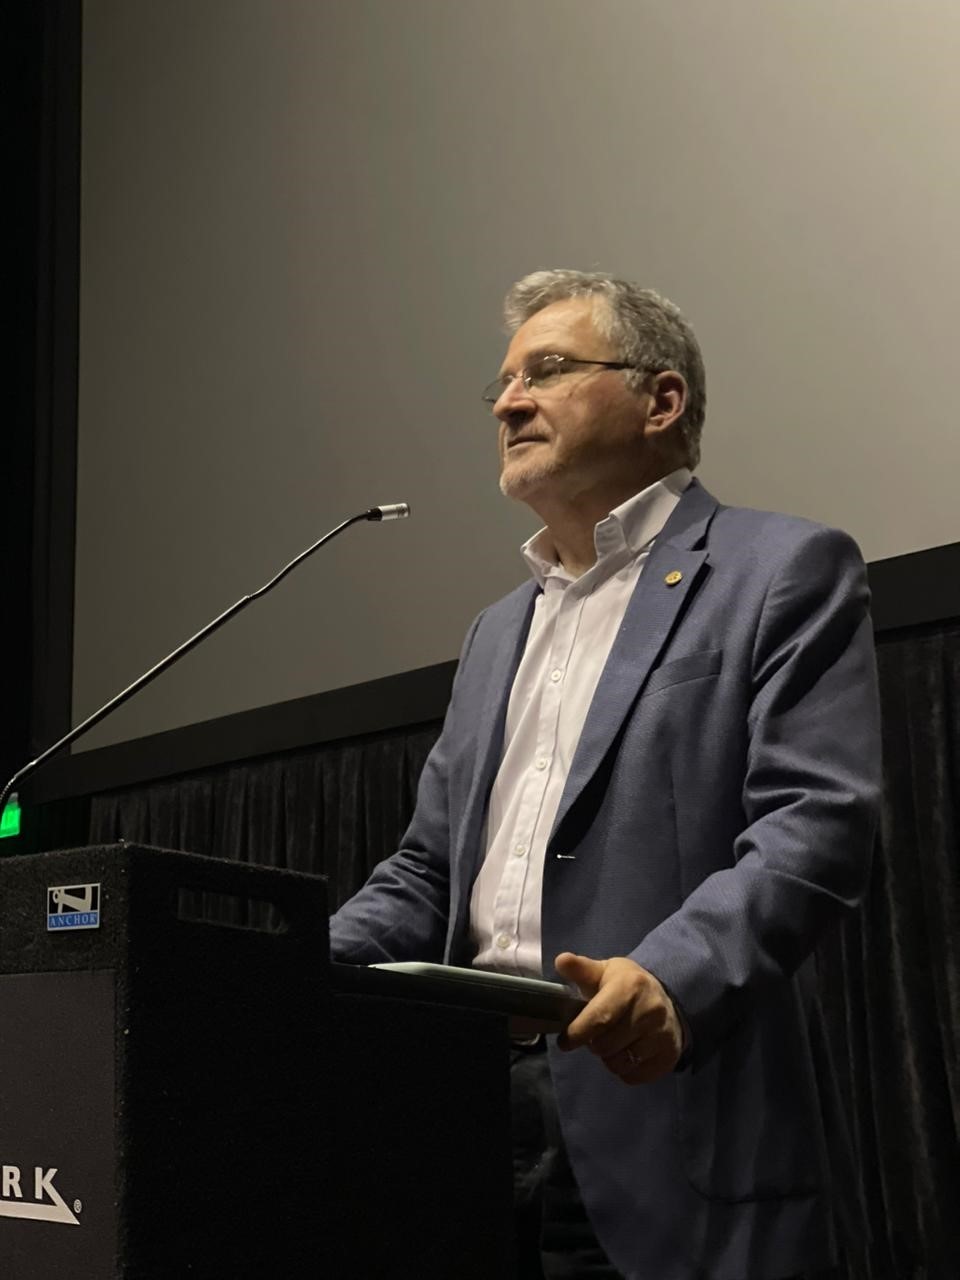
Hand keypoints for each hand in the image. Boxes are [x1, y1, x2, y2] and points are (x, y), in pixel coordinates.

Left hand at [555, 952, 683, 1084]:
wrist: (666, 998)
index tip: (565, 1041)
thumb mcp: (605, 971)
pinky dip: (624, 1069)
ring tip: (612, 1042)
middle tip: (596, 1034)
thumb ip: (581, 969)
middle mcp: (650, 1011)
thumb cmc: (627, 985)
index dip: (577, 1033)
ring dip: (608, 1058)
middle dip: (593, 1044)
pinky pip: (633, 1076)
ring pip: (619, 1064)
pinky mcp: (668, 1057)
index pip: (599, 1018)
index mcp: (631, 986)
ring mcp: (662, 1036)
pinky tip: (627, 1051)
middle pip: (605, 1045)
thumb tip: (561, 960)